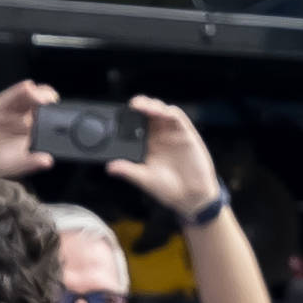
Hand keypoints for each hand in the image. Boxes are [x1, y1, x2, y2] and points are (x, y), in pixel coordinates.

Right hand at [0, 79, 59, 176]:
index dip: (58, 115)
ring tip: (39, 95)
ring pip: (29, 97)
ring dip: (37, 93)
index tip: (61, 113)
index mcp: (37, 135)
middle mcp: (28, 121)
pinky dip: (18, 90)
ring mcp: (14, 111)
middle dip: (49, 100)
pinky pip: (11, 96)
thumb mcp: (17, 165)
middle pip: (43, 105)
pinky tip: (27, 87)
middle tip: (51, 102)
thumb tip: (48, 161)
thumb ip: (32, 162)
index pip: (52, 122)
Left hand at [105, 95, 222, 217]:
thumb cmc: (169, 190)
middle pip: (147, 112)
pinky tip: (157, 112)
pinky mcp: (186, 134)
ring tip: (141, 106)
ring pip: (160, 110)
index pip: (136, 123)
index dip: (128, 116)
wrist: (192, 198)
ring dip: (151, 104)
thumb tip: (109, 167)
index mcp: (147, 144)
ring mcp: (173, 134)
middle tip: (132, 106)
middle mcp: (159, 136)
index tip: (119, 115)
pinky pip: (176, 117)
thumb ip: (128, 171)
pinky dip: (166, 111)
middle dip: (139, 104)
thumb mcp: (145, 180)